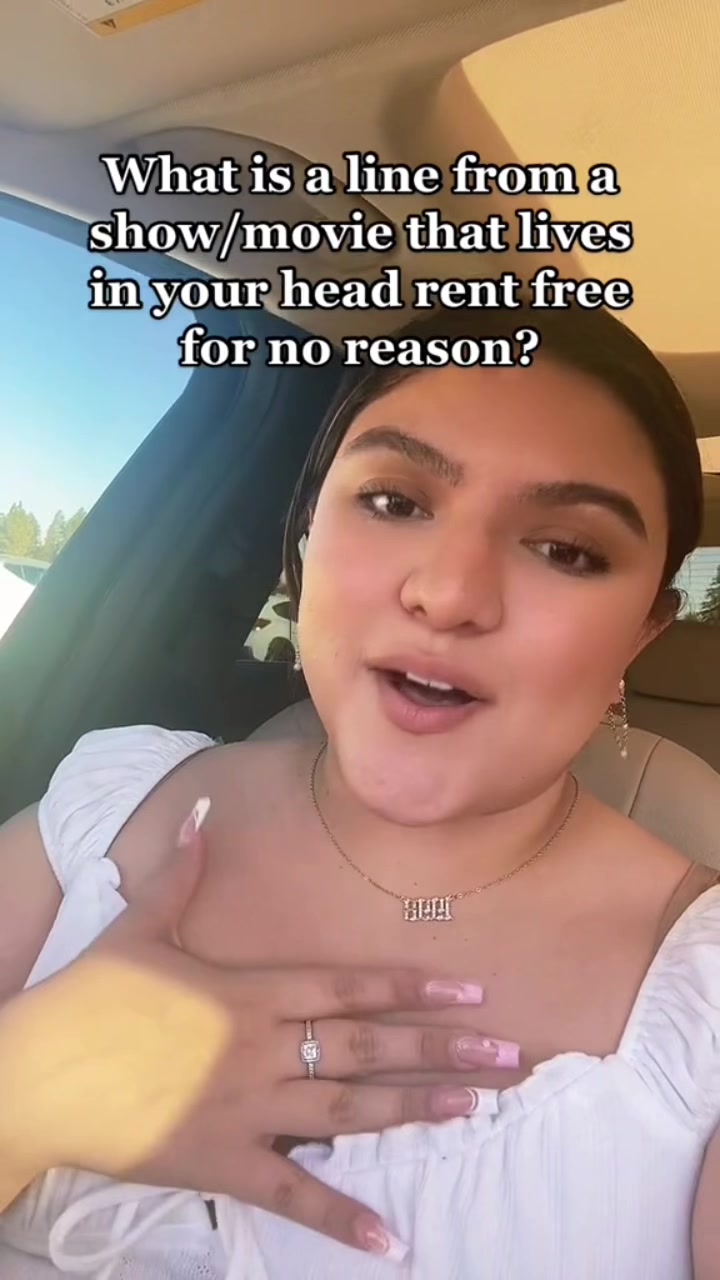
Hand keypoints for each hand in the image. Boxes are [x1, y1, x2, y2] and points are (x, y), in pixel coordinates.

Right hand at [0, 801, 511, 1259]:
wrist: (40, 1074)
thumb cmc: (91, 996)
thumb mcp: (138, 926)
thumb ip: (182, 871)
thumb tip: (203, 812)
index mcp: (251, 992)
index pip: (350, 989)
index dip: (413, 991)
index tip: (472, 993)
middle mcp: (265, 1049)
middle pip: (369, 1049)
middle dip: (443, 1052)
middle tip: (510, 1059)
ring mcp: (250, 1110)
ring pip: (349, 1112)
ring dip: (415, 1113)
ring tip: (473, 1112)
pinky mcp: (226, 1163)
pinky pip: (294, 1194)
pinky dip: (343, 1218)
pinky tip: (392, 1241)